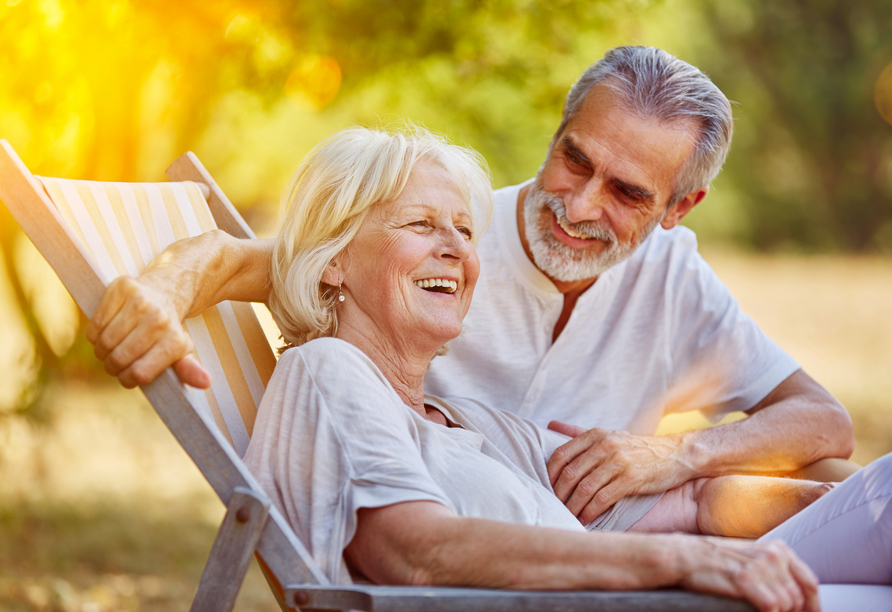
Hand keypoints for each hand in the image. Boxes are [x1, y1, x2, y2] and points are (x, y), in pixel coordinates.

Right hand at [85, 275, 210, 388]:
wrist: (167, 290)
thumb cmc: (169, 328)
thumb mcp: (182, 351)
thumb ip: (189, 370)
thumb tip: (205, 383)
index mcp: (176, 340)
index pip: (139, 373)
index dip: (127, 380)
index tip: (128, 377)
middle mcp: (160, 320)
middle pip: (119, 359)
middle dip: (112, 367)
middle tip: (115, 364)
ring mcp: (140, 302)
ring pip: (105, 342)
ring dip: (101, 352)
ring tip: (110, 350)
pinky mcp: (122, 289)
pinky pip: (96, 324)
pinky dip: (94, 335)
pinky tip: (105, 333)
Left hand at [546, 421, 696, 523]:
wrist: (677, 454)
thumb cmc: (638, 448)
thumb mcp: (608, 434)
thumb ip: (578, 432)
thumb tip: (550, 424)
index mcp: (595, 435)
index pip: (561, 455)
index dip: (549, 475)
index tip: (546, 489)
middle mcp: (605, 446)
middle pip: (570, 474)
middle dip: (559, 495)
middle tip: (555, 508)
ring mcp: (618, 462)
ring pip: (584, 488)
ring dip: (573, 507)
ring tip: (567, 516)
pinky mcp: (631, 479)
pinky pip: (602, 499)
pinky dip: (590, 511)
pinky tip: (586, 519)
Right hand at [679, 536, 819, 611]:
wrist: (683, 556)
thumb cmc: (714, 561)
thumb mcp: (750, 559)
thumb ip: (773, 572)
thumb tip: (795, 598)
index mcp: (777, 549)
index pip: (809, 583)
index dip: (812, 606)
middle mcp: (772, 555)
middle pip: (799, 598)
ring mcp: (758, 566)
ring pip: (787, 603)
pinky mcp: (744, 579)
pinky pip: (771, 606)